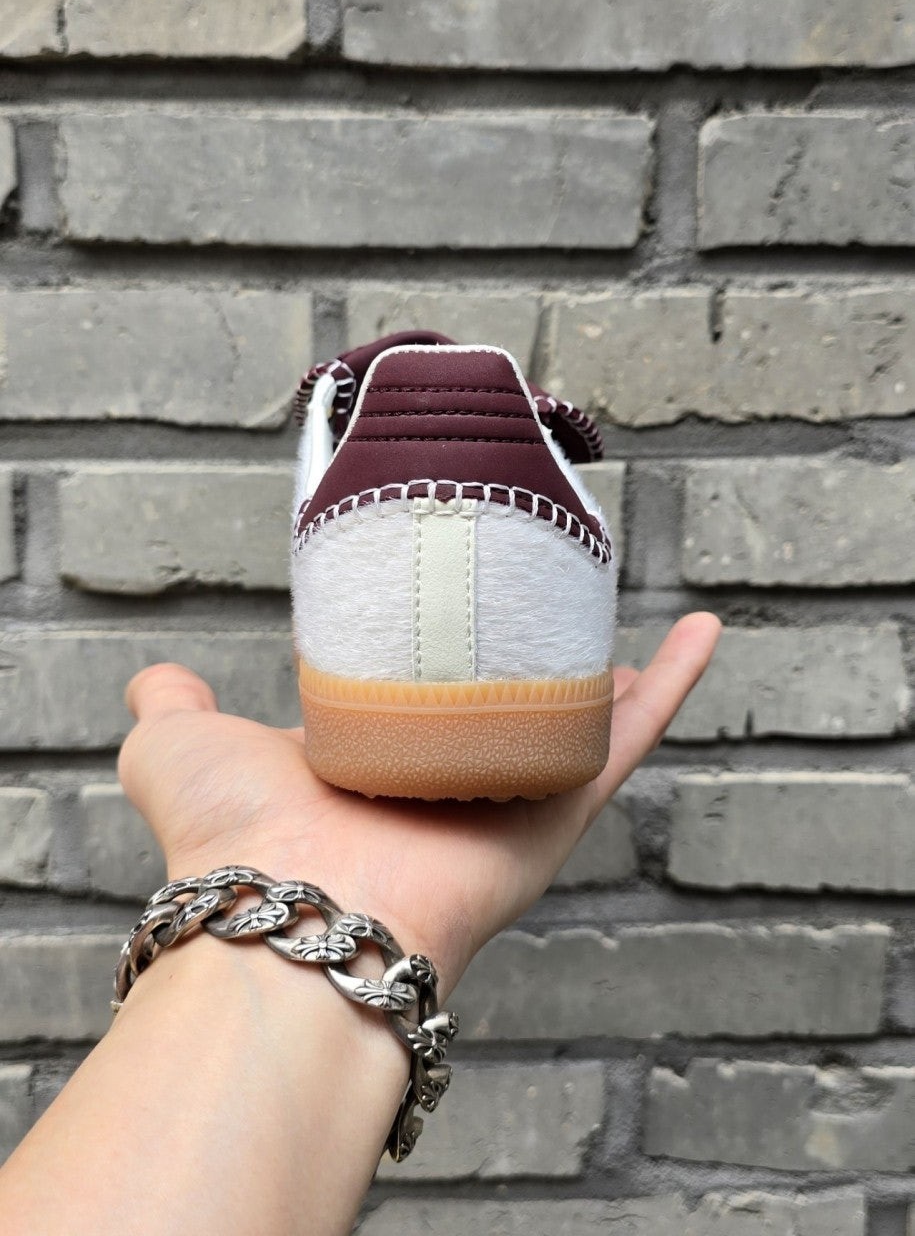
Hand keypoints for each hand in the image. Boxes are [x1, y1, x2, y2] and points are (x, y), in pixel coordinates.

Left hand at [118, 612, 720, 995]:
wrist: (295, 908)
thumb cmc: (232, 837)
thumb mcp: (180, 749)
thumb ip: (170, 710)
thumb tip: (159, 680)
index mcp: (371, 765)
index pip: (420, 702)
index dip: (439, 661)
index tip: (454, 615)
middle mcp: (443, 784)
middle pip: (510, 714)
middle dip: (537, 672)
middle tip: (560, 616)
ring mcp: (505, 798)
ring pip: (581, 720)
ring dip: (619, 673)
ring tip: (643, 621)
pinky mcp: (557, 809)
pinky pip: (627, 736)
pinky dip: (674, 687)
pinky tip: (705, 635)